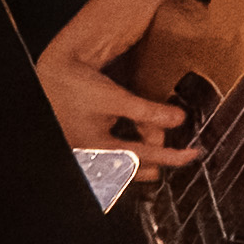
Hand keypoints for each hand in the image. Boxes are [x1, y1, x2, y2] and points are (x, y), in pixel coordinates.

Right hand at [36, 48, 189, 167]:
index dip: (171, 157)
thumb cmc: (79, 86)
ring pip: (122, 165)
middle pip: (132, 168)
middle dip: (156, 164)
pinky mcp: (87, 145)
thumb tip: (179, 119)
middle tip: (179, 156)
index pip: (144, 157)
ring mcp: (89, 152)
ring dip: (143, 159)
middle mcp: (93, 155)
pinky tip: (137, 145)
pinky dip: (128, 153)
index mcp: (99, 147)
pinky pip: (113, 157)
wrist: (52, 75)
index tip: (192, 155)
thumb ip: (147, 112)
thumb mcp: (115, 98)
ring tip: (160, 155)